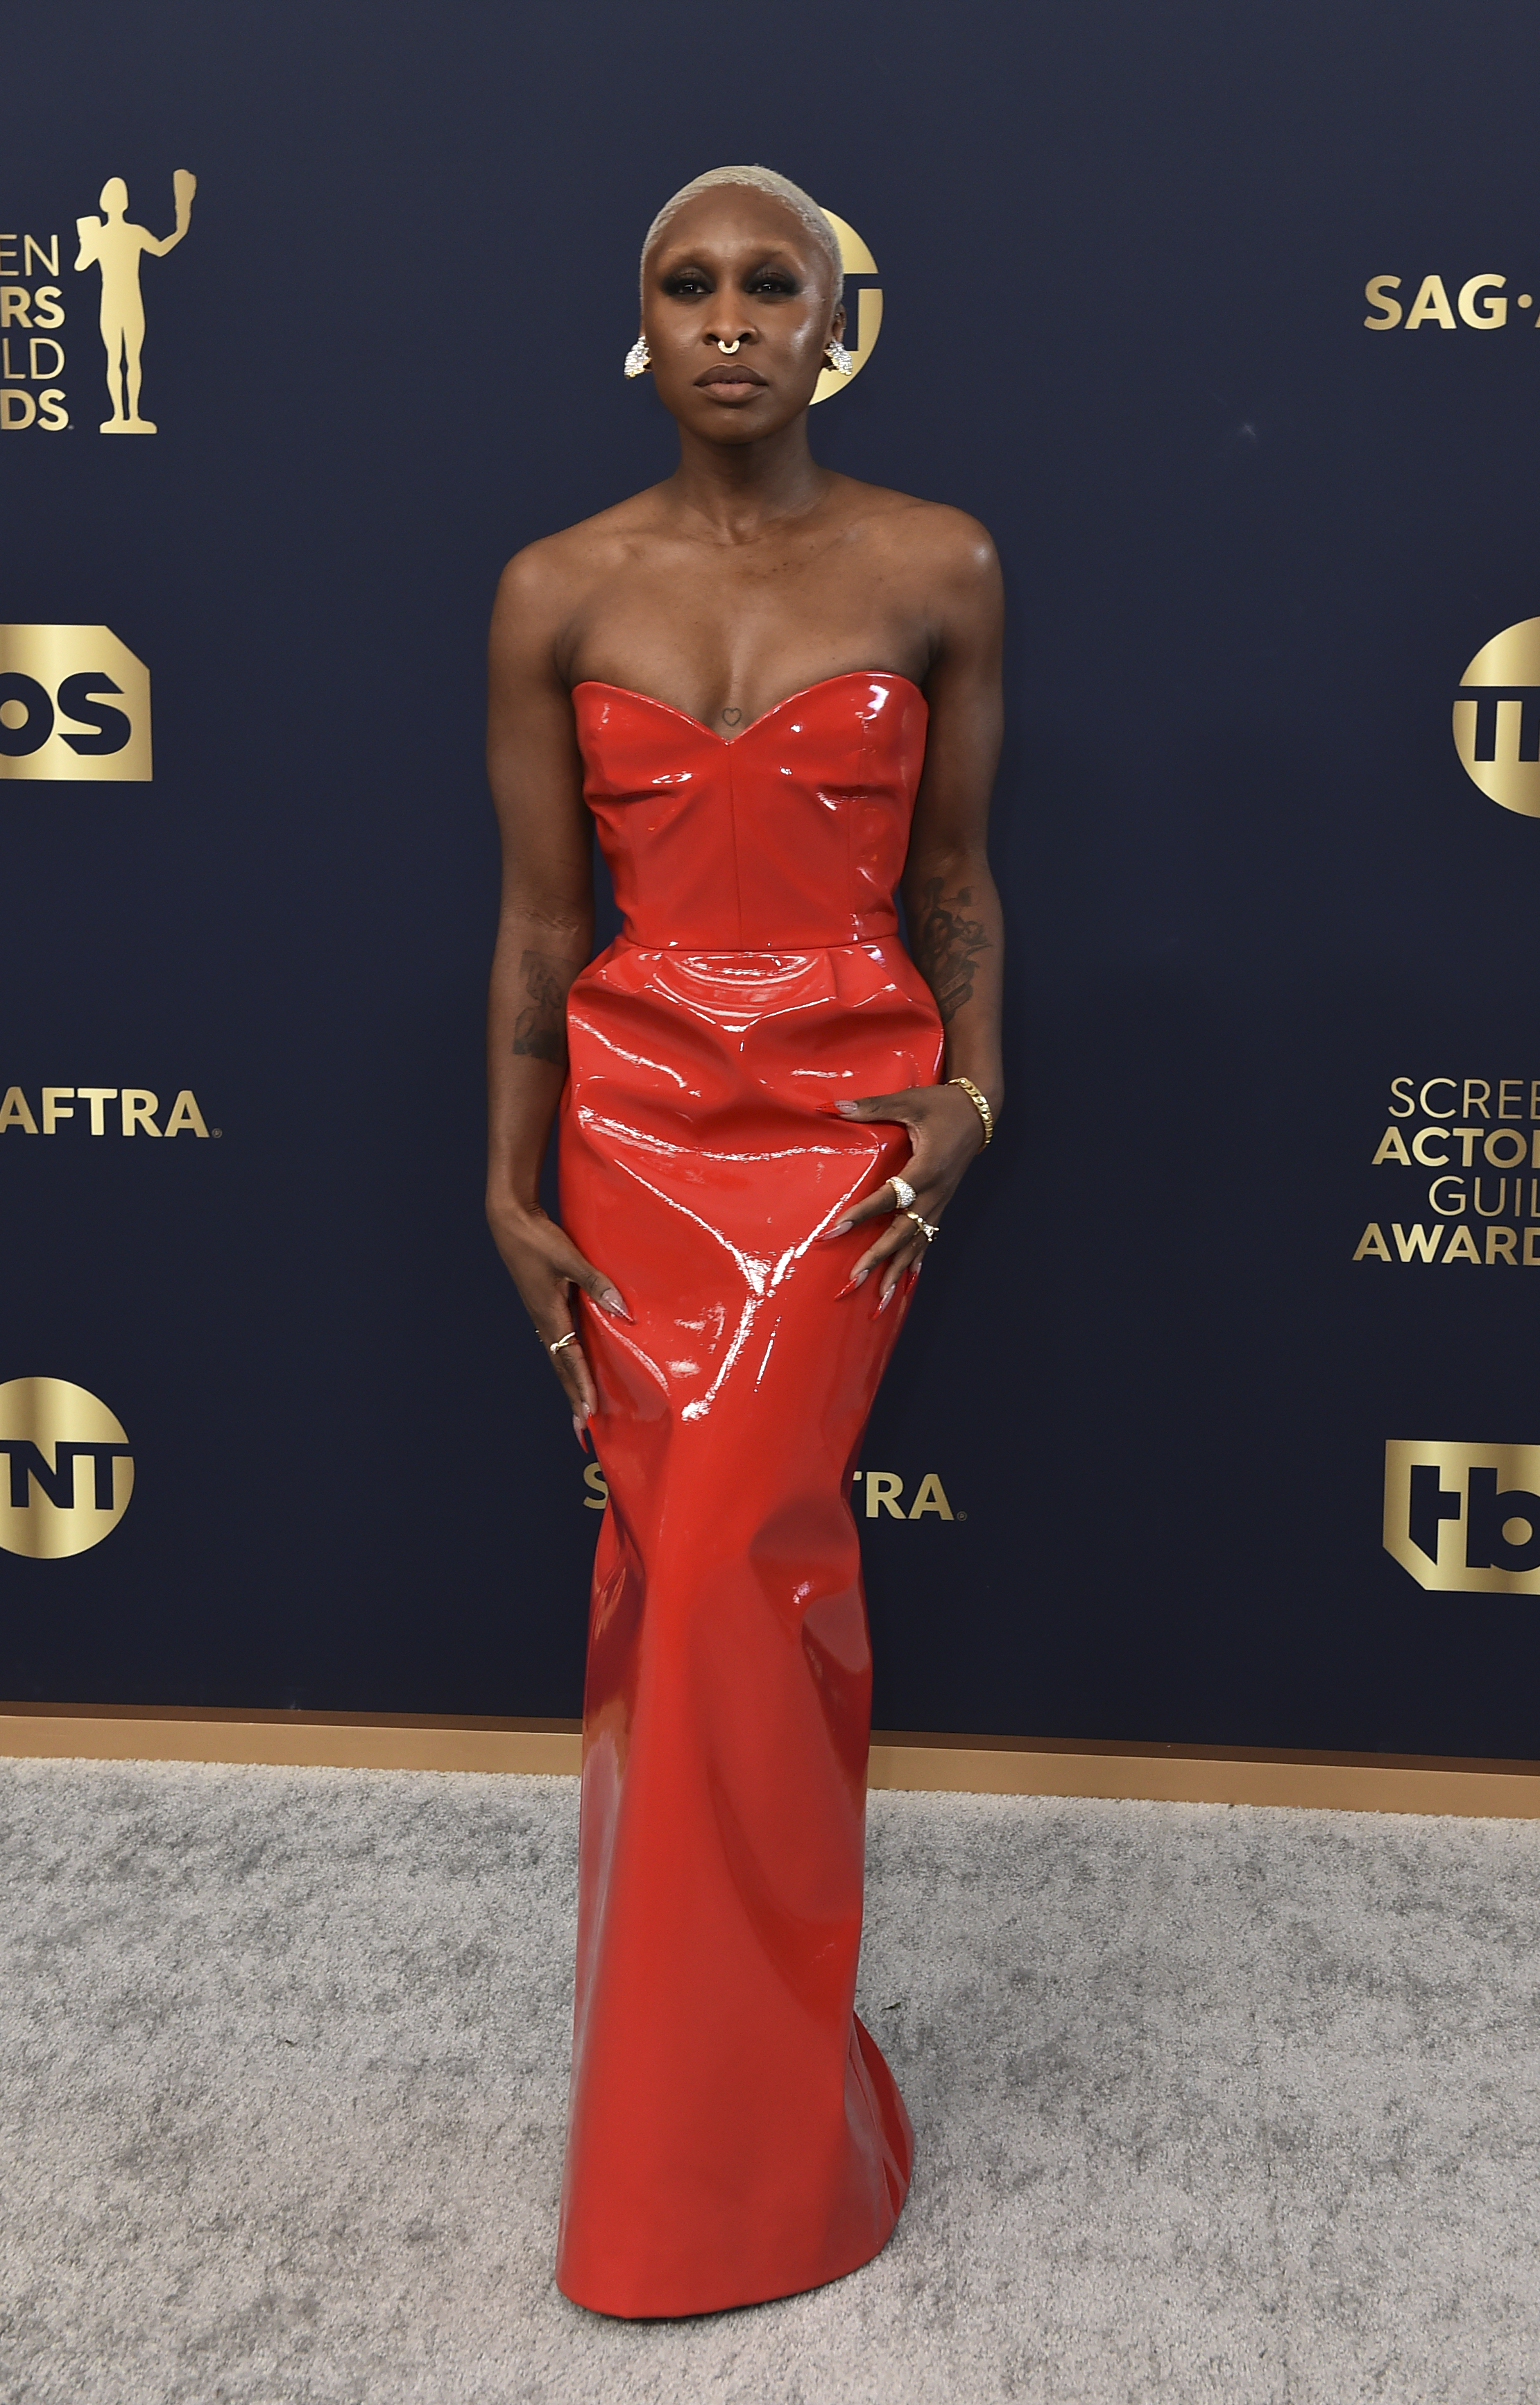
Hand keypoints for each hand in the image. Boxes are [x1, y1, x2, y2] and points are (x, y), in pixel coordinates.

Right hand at [487, 1199, 630, 1443]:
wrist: (509, 1221)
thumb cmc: (538, 1238)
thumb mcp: (570, 1259)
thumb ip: (597, 1284)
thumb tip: (623, 1311)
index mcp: (549, 1313)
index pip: (570, 1358)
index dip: (582, 1386)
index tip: (590, 1413)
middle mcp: (544, 1321)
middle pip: (561, 1369)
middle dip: (573, 1399)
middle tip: (582, 1431)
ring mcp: (541, 1316)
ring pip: (558, 1359)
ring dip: (570, 1385)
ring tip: (581, 1410)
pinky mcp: (542, 1307)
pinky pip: (557, 1343)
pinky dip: (567, 1364)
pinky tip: (575, 1369)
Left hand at [826, 1083, 987, 1303]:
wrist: (980, 1112)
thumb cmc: (942, 1105)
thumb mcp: (908, 1101)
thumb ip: (871, 1106)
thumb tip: (834, 1106)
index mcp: (926, 1168)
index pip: (889, 1197)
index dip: (861, 1214)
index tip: (835, 1230)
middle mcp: (935, 1192)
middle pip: (903, 1232)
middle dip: (877, 1258)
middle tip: (853, 1280)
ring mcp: (940, 1202)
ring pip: (917, 1243)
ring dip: (897, 1270)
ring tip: (879, 1298)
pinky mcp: (942, 1204)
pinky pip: (928, 1239)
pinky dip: (916, 1261)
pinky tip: (906, 1282)